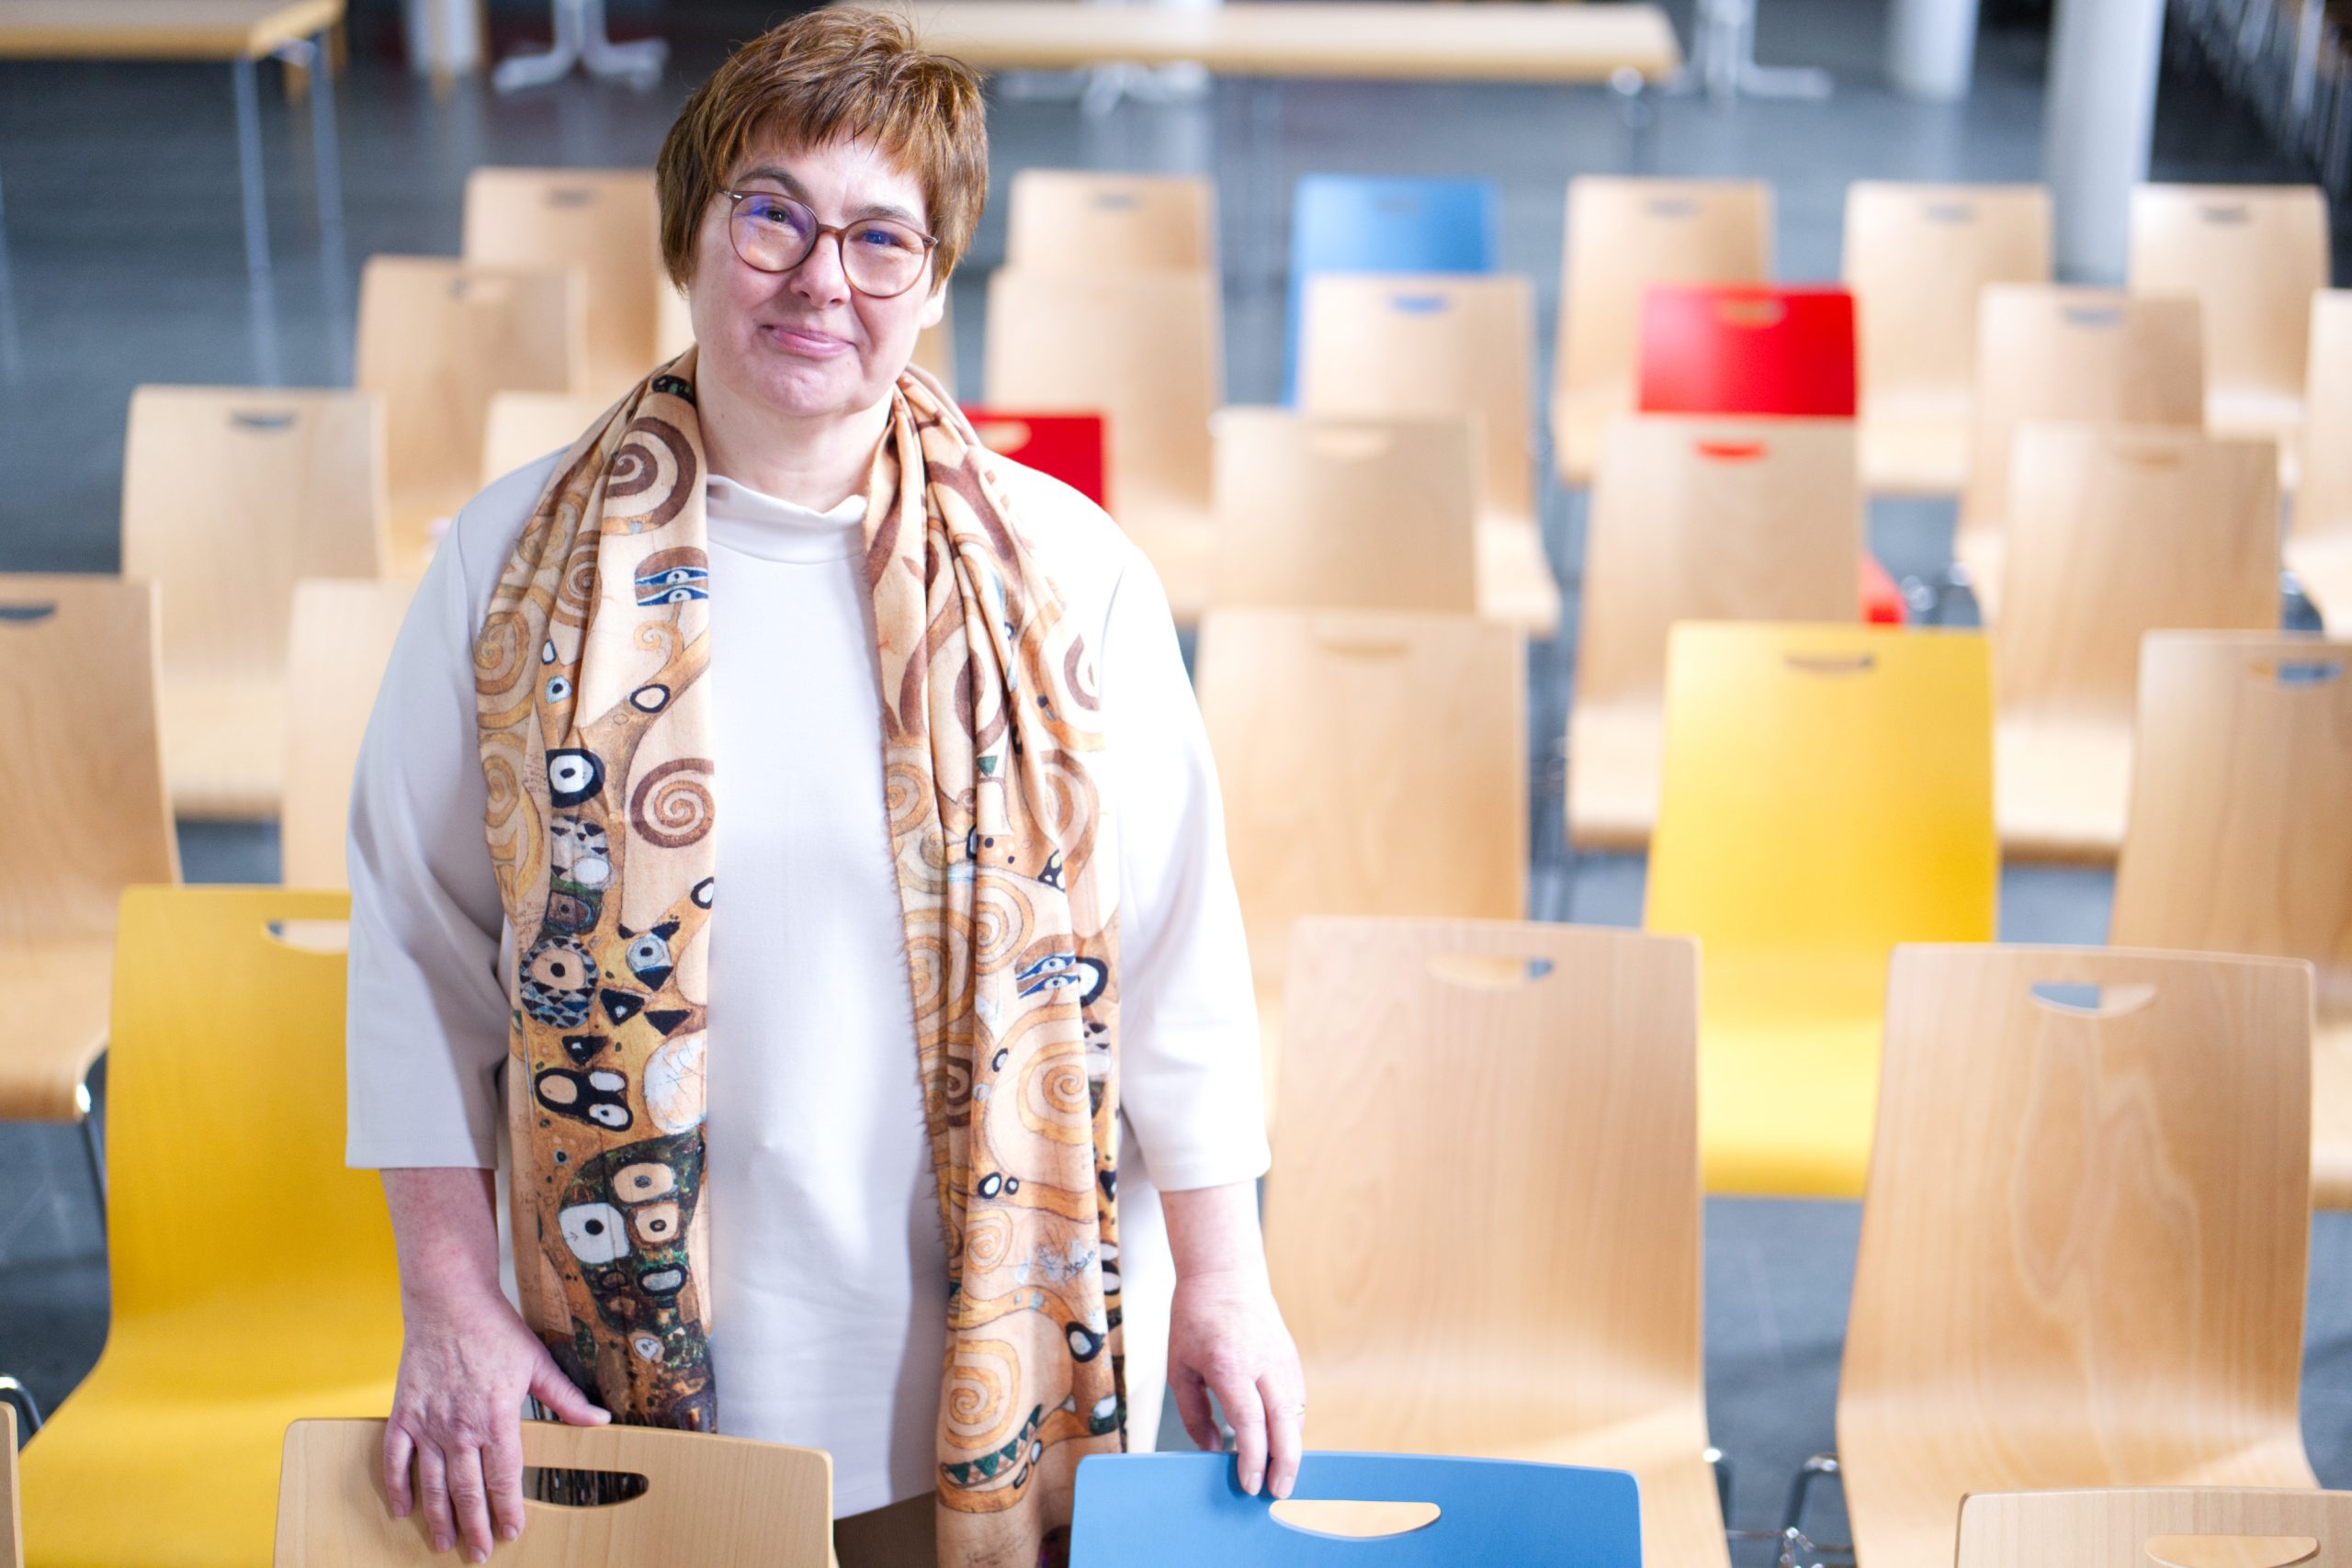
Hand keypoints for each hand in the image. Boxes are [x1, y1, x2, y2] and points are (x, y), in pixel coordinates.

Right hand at [382, 1284, 608, 1560]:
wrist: (449, 1302)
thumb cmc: (496, 1330)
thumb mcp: (538, 1362)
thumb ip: (566, 1398)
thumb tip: (600, 1419)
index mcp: (497, 1417)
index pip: (504, 1477)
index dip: (508, 1509)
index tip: (513, 1531)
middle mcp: (460, 1427)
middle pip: (467, 1490)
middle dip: (475, 1526)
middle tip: (479, 1554)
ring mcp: (429, 1422)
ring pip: (432, 1482)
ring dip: (438, 1517)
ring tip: (444, 1542)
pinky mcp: (404, 1413)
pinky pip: (396, 1458)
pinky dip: (398, 1485)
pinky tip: (402, 1508)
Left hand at [1166, 1264, 1306, 1500]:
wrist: (1225, 1275)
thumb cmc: (1195, 1320)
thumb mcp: (1179, 1367)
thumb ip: (1195, 1413)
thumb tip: (1215, 1449)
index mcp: (1229, 1366)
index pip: (1250, 1422)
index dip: (1253, 1458)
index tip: (1250, 1484)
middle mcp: (1262, 1364)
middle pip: (1284, 1424)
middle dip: (1285, 1464)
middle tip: (1279, 1493)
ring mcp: (1282, 1360)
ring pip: (1297, 1414)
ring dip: (1292, 1448)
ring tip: (1282, 1477)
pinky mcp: (1291, 1358)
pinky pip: (1298, 1400)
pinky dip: (1293, 1426)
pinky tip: (1283, 1443)